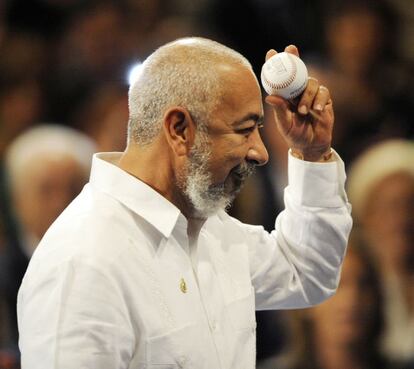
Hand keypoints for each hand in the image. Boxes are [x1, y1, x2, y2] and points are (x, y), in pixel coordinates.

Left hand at [264, 45, 333, 161]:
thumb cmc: (294, 135)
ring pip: (311, 83)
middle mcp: (298, 92)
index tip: (271, 52)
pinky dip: (318, 100)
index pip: (280, 78)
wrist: (311, 146)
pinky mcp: (324, 99)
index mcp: (285, 97)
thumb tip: (270, 97)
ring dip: (306, 96)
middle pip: (297, 71)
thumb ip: (279, 110)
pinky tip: (316, 110)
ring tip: (303, 111)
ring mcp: (311, 95)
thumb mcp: (284, 124)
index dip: (276, 64)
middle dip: (295, 57)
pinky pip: (323, 92)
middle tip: (290, 48)